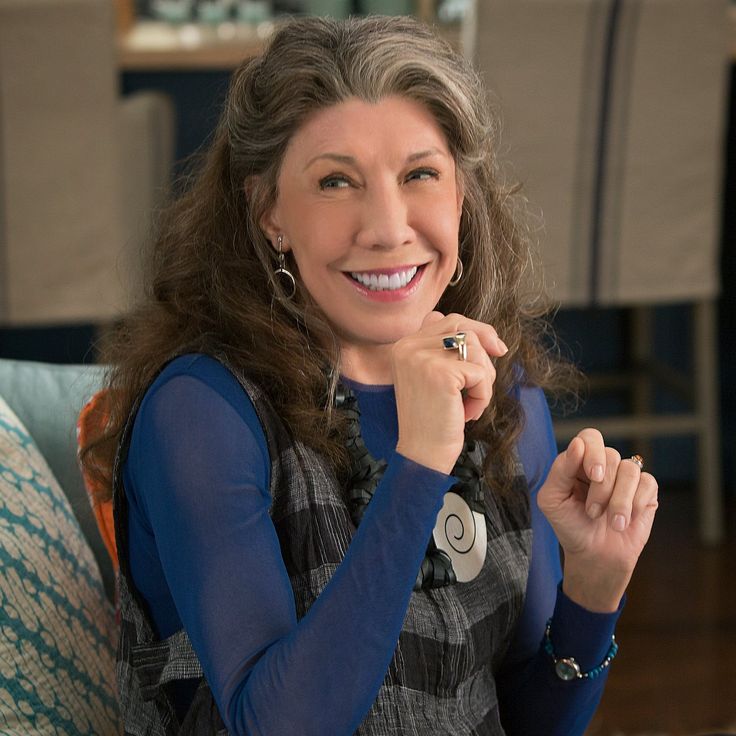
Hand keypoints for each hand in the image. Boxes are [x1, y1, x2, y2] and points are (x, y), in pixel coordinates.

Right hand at [392, 311, 507, 474]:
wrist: (422, 454)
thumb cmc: (433, 420)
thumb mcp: (434, 378)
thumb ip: (447, 352)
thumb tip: (492, 339)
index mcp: (403, 346)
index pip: (444, 319)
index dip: (473, 329)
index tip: (492, 349)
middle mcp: (408, 347)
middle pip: (462, 326)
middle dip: (485, 345)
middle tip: (494, 367)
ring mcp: (422, 358)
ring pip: (475, 348)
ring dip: (484, 378)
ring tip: (471, 403)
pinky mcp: (440, 374)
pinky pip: (480, 373)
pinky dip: (483, 395)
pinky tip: (468, 413)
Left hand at [537, 429, 658, 611]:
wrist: (594, 556)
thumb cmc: (570, 526)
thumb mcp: (553, 500)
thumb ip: (561, 470)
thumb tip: (578, 444)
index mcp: (578, 461)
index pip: (590, 437)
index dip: (594, 453)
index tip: (594, 475)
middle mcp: (603, 464)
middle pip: (611, 455)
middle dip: (602, 487)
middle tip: (593, 512)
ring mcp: (625, 476)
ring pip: (630, 470)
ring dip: (619, 501)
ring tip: (612, 523)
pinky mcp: (646, 490)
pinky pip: (648, 483)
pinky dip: (636, 504)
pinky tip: (627, 520)